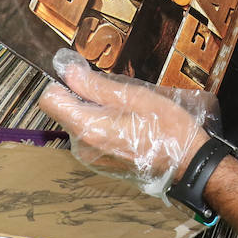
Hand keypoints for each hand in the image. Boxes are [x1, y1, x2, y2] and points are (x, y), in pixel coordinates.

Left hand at [39, 49, 214, 199]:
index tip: (81, 78)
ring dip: (96, 114)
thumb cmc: (167, 128)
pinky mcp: (100, 165)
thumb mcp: (135, 97)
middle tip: (118, 97)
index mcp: (89, 128)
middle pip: (66, 111)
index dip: (62, 84)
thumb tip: (68, 71)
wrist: (188, 164)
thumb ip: (96, 85)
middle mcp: (83, 147)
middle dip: (85, 99)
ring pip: (79, 124)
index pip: (49, 101)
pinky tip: (128, 128)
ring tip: (128, 114)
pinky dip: (104, 129)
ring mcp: (91, 159)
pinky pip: (91, 139)